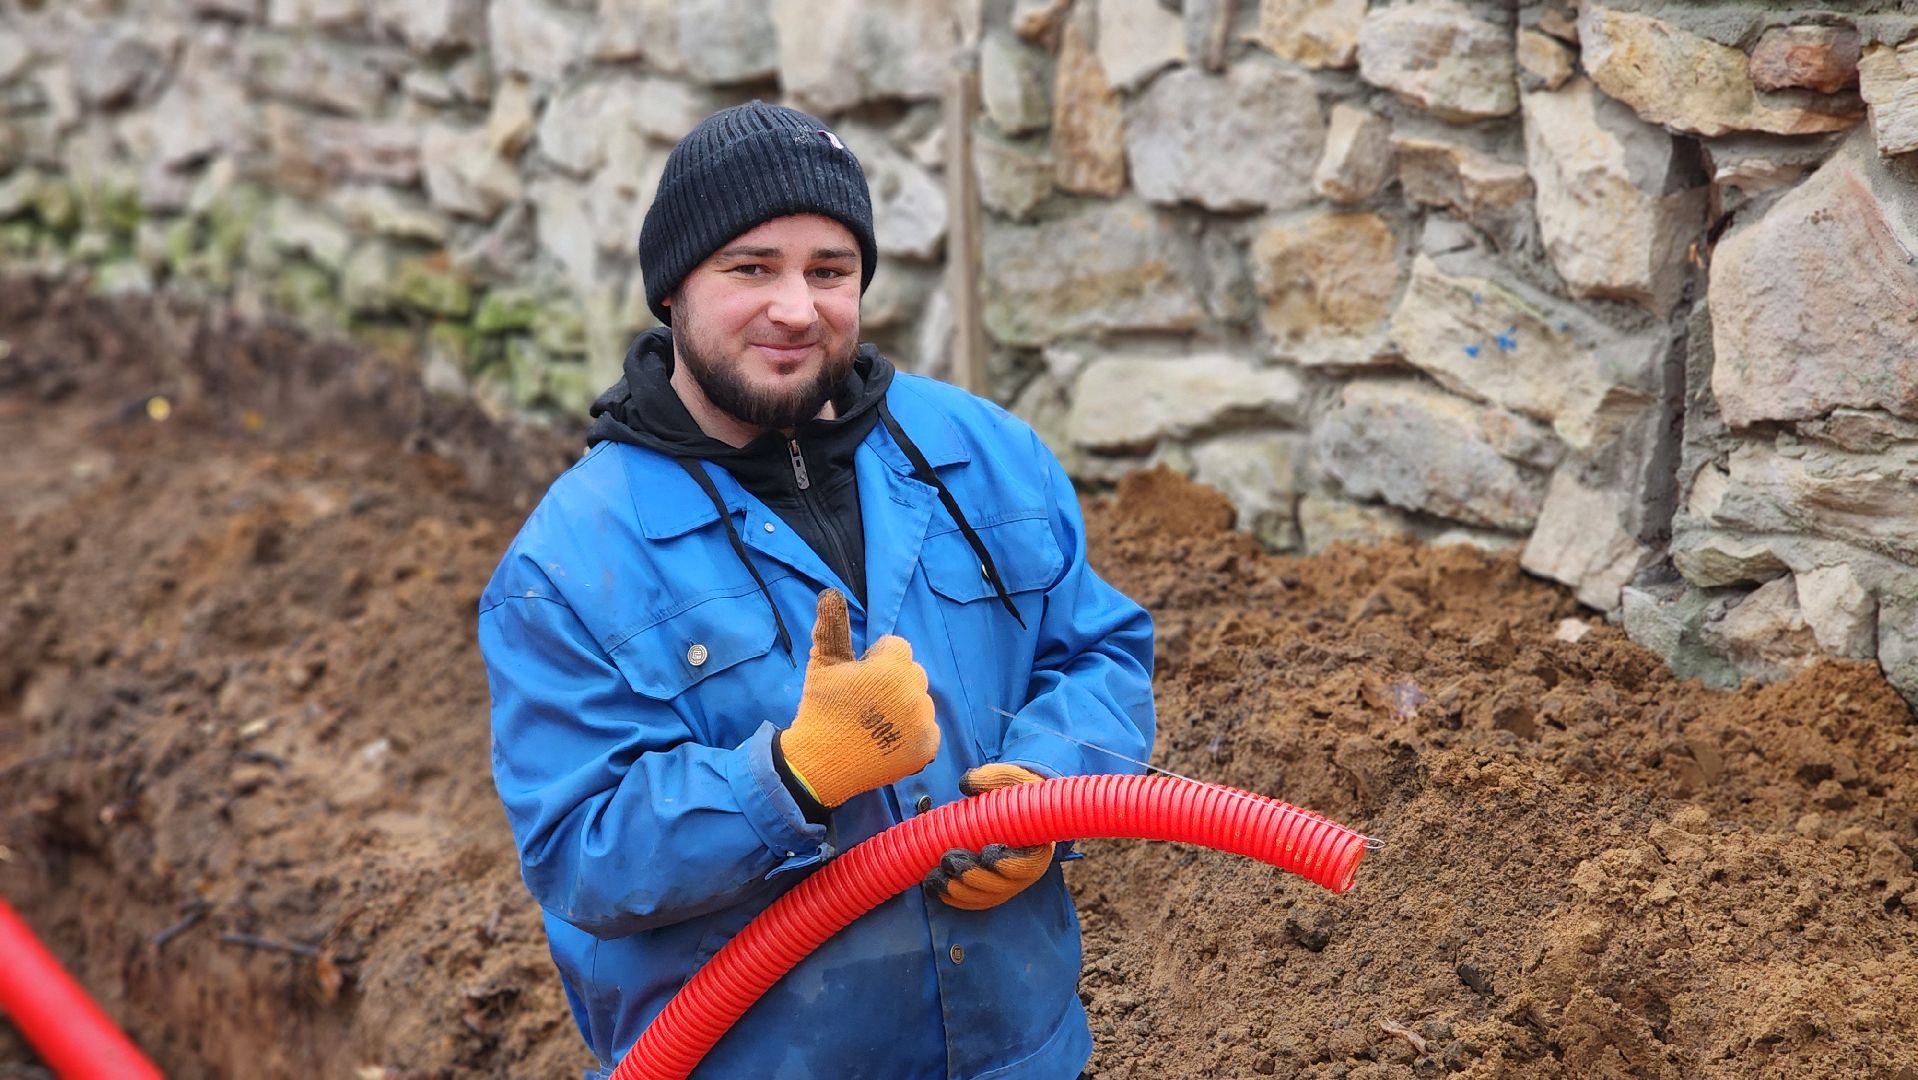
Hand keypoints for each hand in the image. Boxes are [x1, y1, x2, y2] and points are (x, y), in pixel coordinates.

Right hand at [779, 590, 938, 808]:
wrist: (819, 764)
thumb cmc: (820, 708)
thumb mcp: (823, 664)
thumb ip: (832, 627)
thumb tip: (831, 593)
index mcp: (892, 668)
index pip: (897, 648)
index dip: (876, 662)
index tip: (859, 681)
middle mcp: (914, 692)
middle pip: (912, 674)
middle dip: (893, 683)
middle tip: (866, 704)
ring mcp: (923, 722)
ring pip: (920, 702)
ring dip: (904, 708)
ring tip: (875, 725)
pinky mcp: (927, 747)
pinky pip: (928, 730)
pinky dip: (913, 735)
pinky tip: (888, 742)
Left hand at [924, 764, 1054, 909]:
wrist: (1012, 807)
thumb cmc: (1014, 792)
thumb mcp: (1009, 779)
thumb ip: (991, 778)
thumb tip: (966, 783)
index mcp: (1037, 848)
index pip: (1027, 865)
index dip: (1007, 864)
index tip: (987, 852)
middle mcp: (1024, 873)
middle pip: (1000, 886)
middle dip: (972, 877)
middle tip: (949, 860)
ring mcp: (1006, 885)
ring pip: (983, 896)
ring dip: (958, 890)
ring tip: (935, 876)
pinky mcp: (988, 890)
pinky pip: (972, 901)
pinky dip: (953, 898)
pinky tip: (934, 887)